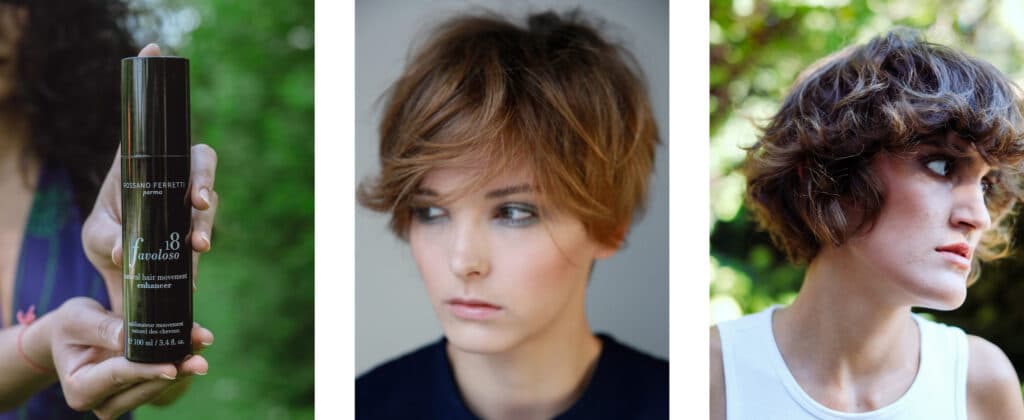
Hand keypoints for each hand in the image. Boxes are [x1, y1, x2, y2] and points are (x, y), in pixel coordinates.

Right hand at [47, 297, 212, 419]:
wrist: (70, 336)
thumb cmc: (70, 327)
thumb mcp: (76, 319)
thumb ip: (100, 328)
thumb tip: (127, 337)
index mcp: (79, 387)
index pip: (118, 377)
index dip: (146, 372)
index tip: (172, 367)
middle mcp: (100, 400)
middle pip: (142, 388)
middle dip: (173, 372)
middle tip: (200, 360)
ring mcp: (119, 399)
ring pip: (156, 387)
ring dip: (182, 368)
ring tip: (202, 346)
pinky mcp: (136, 389)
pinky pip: (161, 378)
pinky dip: (179, 361)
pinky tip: (196, 345)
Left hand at [81, 43, 218, 313]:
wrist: (127, 283)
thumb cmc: (107, 247)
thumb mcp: (97, 239)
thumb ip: (108, 240)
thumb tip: (126, 251)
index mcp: (139, 165)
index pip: (149, 122)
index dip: (154, 85)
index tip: (153, 49)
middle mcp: (170, 178)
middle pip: (199, 159)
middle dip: (203, 176)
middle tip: (197, 200)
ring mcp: (187, 204)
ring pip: (210, 196)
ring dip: (206, 216)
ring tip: (197, 244)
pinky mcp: (197, 230)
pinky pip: (206, 227)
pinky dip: (202, 238)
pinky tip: (196, 254)